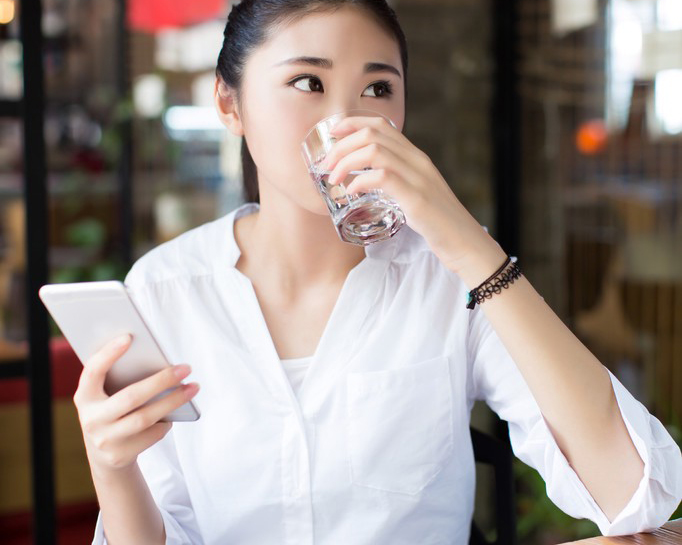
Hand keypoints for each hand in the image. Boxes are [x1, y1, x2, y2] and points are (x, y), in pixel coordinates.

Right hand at [73, 334, 199, 474]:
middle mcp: (90, 419)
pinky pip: (151, 434)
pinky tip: (174, 413)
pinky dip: (165, 422)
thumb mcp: (107, 396)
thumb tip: (156, 360)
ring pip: (145, 417)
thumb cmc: (113, 412)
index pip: (93, 372)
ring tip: (193, 387)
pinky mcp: (119, 455)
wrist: (104, 455)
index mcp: (84, 396)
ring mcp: (104, 439)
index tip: (129, 337)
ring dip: (173, 401)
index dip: (108, 354)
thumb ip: (121, 378)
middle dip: (161, 381)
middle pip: (130, 397)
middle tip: (186, 368)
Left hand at [324, 115, 501, 275]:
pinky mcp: (417, 199)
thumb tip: (365, 185)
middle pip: (373, 134)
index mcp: (416, 157)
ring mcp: (418, 178)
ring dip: (346, 161)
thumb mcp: (416, 194)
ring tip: (334, 178)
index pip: (382, 125)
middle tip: (326, 165)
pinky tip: (351, 192)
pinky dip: (361, 181)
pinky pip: (384, 178)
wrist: (465, 243)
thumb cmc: (438, 223)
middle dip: (342, 145)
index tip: (333, 133)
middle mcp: (417, 161)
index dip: (353, 123)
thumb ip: (396, 184)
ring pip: (375, 151)